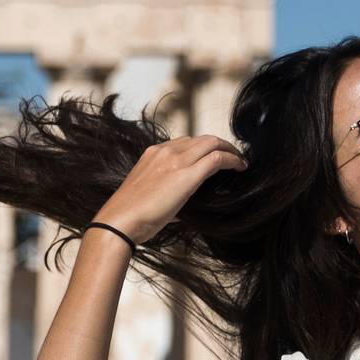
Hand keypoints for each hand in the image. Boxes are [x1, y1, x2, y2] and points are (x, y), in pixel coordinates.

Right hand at [96, 135, 246, 244]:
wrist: (119, 221)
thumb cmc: (130, 215)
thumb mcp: (148, 194)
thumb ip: (165, 191)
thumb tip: (179, 203)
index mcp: (153, 153)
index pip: (186, 142)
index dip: (204, 147)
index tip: (213, 156)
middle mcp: (165, 151)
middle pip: (203, 138)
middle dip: (221, 145)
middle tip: (233, 156)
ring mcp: (177, 160)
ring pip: (212, 143)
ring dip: (229, 150)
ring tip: (239, 161)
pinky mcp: (187, 174)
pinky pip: (217, 159)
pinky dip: (232, 160)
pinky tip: (240, 168)